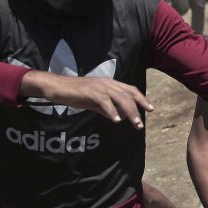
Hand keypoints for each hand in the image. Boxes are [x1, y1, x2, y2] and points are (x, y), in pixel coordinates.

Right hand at [22, 72, 153, 127]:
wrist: (57, 87)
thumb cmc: (75, 94)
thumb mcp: (94, 102)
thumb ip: (107, 108)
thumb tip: (119, 117)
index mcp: (110, 83)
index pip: (130, 90)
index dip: (142, 99)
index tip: (150, 109)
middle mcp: (107, 83)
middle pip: (128, 95)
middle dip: (137, 109)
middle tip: (140, 124)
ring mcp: (99, 86)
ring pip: (120, 98)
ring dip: (129, 112)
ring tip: (134, 124)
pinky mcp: (90, 91)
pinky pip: (104, 101)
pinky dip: (112, 111)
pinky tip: (116, 120)